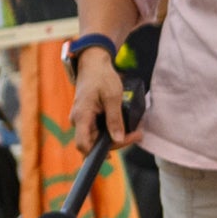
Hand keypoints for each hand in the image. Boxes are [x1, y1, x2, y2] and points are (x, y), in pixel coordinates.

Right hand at [68, 46, 129, 161]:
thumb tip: (118, 139)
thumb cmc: (101, 77)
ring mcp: (83, 120)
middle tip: (137, 134)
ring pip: (97, 138)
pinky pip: (98, 131)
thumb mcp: (113, 97)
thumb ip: (115, 119)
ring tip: (135, 130)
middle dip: (116, 143)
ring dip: (116, 137)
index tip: (117, 150)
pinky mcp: (88, 118)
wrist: (93, 64)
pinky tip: (125, 127)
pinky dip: (111, 131)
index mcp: (82, 117)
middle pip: (94, 144)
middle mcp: (78, 121)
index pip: (83, 145)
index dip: (97, 154)